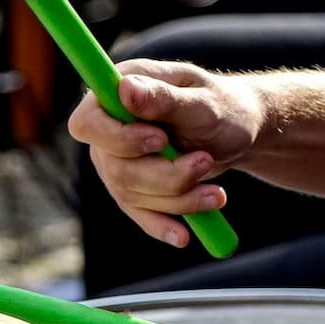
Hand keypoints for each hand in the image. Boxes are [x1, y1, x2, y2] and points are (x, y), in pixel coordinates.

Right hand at [66, 59, 262, 247]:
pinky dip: (163, 225)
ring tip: (217, 194)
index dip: (116, 138)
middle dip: (164, 174)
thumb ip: (163, 98)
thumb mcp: (201, 101)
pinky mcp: (132, 189)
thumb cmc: (221, 106)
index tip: (160, 140)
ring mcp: (117, 161)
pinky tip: (183, 234)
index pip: (86, 123)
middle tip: (205, 162)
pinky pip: (139, 214)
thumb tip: (124, 89)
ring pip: (131, 194)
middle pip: (114, 166)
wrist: (237, 132)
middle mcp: (109, 129)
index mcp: (117, 94)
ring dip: (177, 198)